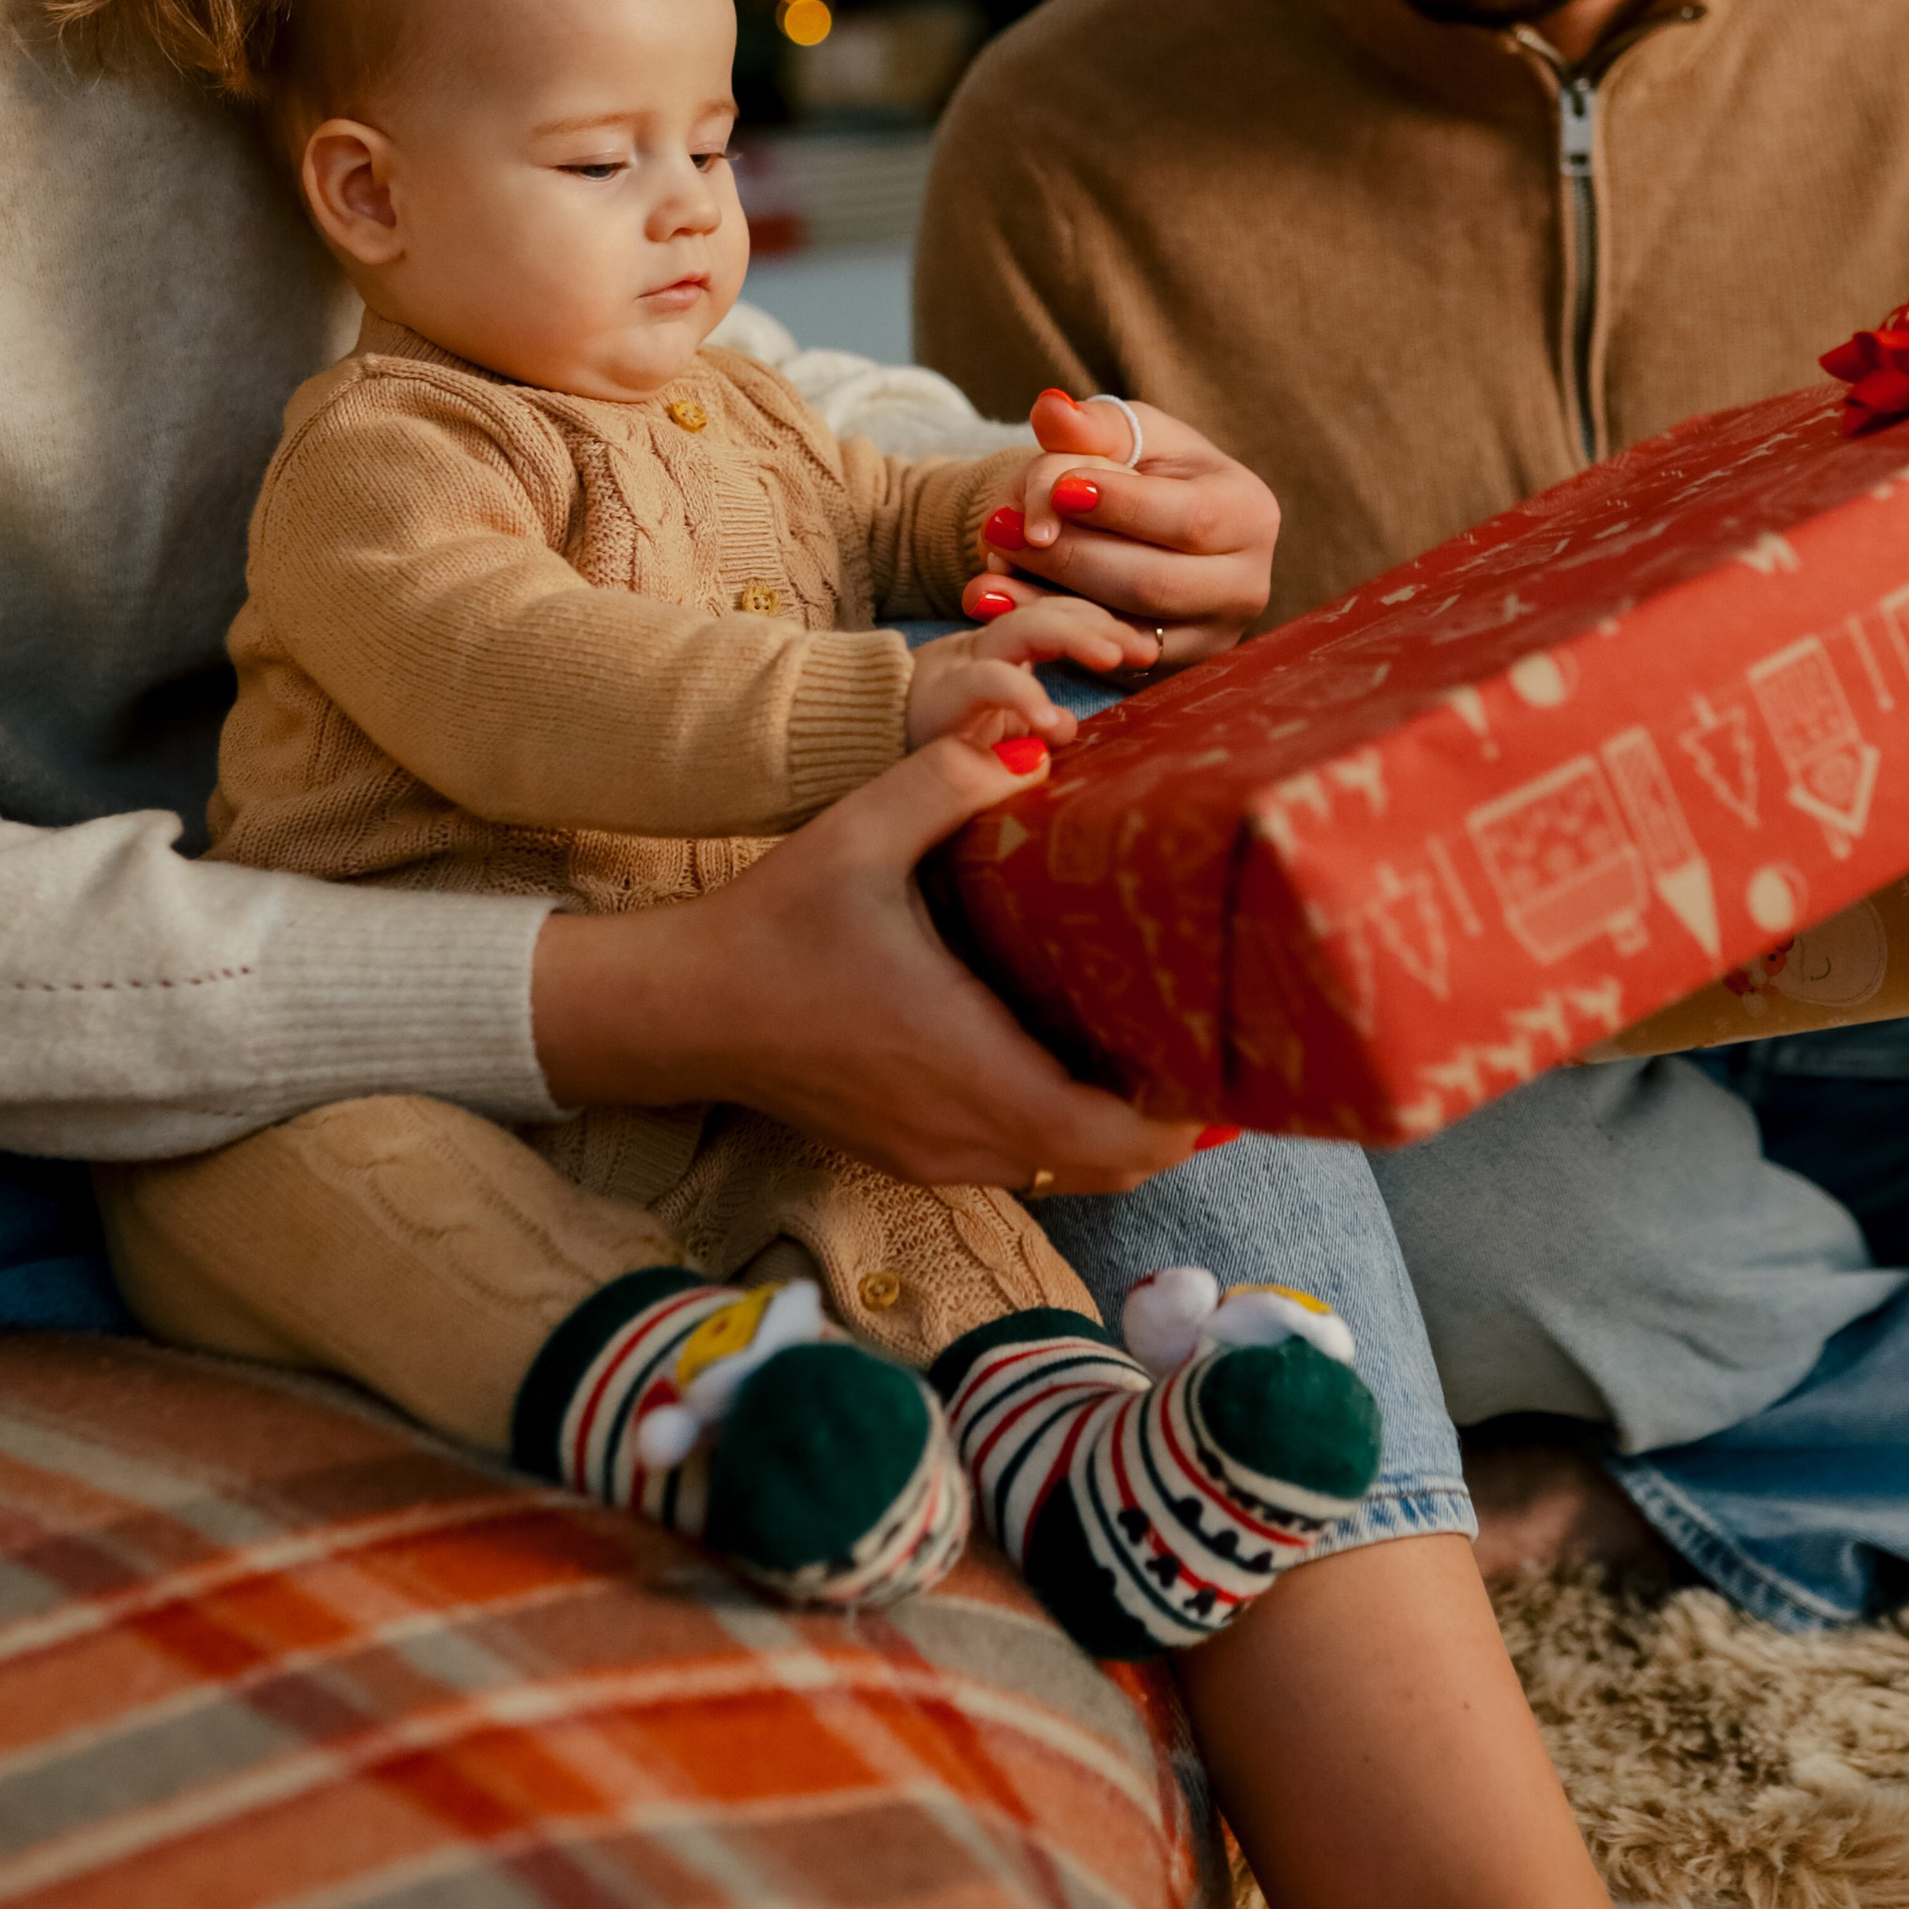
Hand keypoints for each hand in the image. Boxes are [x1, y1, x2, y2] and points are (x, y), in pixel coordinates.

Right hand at [528, 739, 1201, 1191]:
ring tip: (1158, 1042)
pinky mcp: (913, 1152)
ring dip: (1119, 1125)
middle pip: (1110, 1165)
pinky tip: (1075, 1052)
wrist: (679, 1008)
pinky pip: (1024, 1159)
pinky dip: (1066, 1126)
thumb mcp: (857, 834)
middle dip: (1171, 1118)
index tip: (1228, 1051)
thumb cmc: (771, 925)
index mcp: (969, 1066)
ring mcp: (937, 1155)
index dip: (1186, 1111)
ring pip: (1068, 1169)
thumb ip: (947, 778)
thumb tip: (1031, 739)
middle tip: (1210, 1036)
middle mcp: (964, 1133)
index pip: (1115, 1135)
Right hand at [904, 591, 1156, 754]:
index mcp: (1000, 651)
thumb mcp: (990, 730)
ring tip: (1112, 659)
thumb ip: (1030, 724)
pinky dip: (1025, 696)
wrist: (841, 744)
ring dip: (1073, 638)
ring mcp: (958, 664)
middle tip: (1143, 647)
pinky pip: (988, 682)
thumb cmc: (926, 746)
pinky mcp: (939, 693)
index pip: (1060, 616)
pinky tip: (1053, 723)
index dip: (1102, 623)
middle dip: (1100, 624)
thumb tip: (1072, 730)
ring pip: (1023, 630)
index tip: (1146, 646)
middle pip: (1050, 614)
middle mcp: (981, 648)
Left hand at [965, 390, 1277, 671]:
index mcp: (1249, 513)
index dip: (1121, 507)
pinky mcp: (1170, 671)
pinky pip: (1107, 661)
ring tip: (990, 565)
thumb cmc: (1145, 466)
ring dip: (1047, 600)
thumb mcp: (1127, 434)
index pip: (1188, 519)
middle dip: (1070, 556)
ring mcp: (1211, 637)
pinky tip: (997, 603)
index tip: (1059, 490)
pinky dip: (1049, 629)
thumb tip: (1050, 409)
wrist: (1149, 523)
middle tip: (1001, 527)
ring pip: (1125, 631)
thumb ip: (1091, 424)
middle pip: (1152, 583)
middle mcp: (1244, 585)